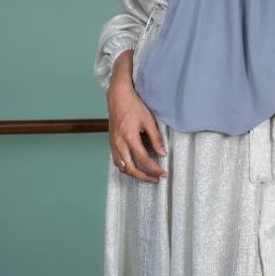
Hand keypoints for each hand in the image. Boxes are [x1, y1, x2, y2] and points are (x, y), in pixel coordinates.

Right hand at [107, 50, 167, 183]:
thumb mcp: (148, 120)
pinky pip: (117, 162)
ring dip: (135, 174)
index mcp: (129, 137)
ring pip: (123, 167)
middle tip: (156, 179)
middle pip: (131, 169)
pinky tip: (135, 166)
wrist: (117, 97)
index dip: (154, 169)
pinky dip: (126, 168)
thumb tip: (163, 153)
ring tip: (147, 175)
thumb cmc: (133, 106)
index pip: (143, 159)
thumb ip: (156, 138)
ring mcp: (113, 144)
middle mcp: (119, 144)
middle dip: (144, 177)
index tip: (163, 173)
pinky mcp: (111, 143)